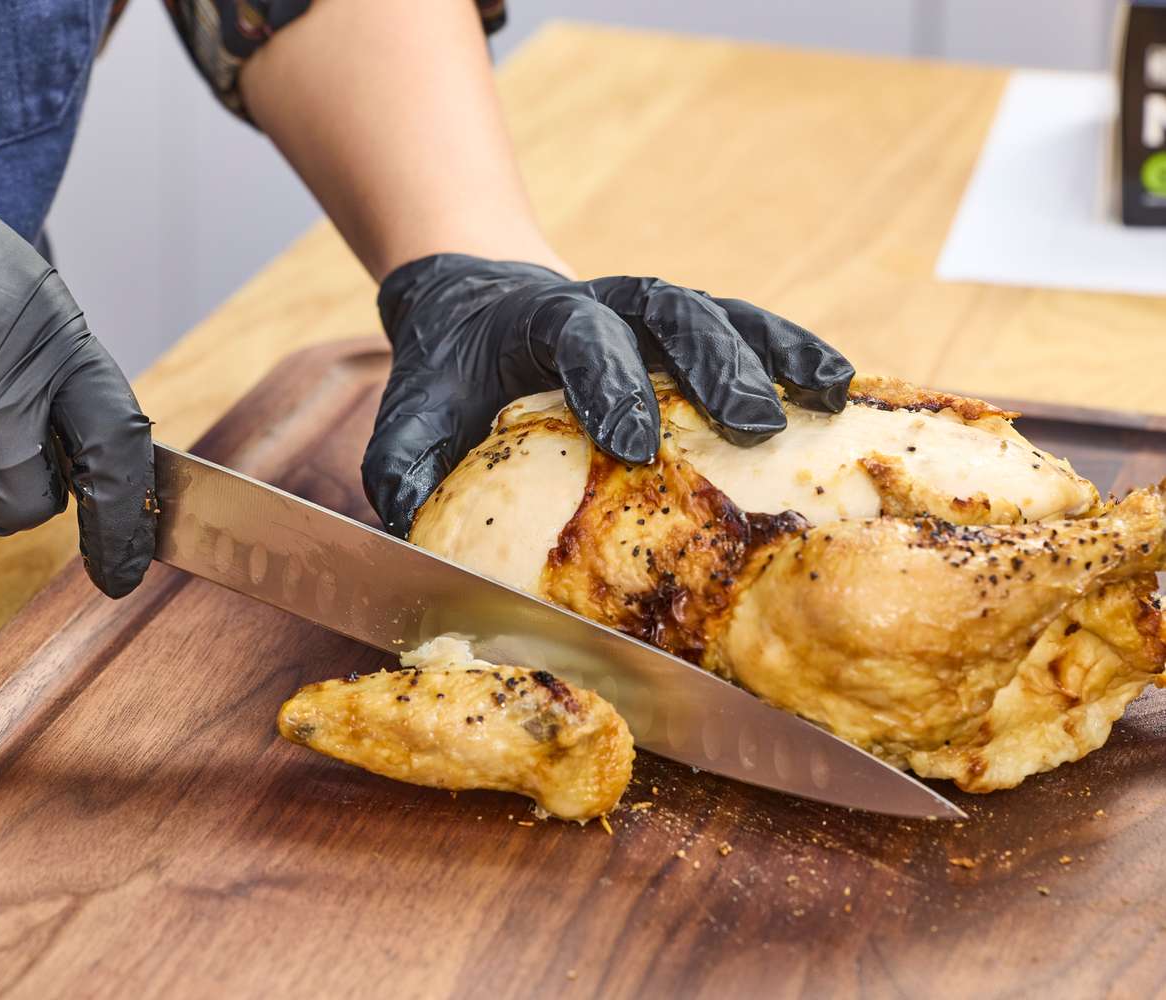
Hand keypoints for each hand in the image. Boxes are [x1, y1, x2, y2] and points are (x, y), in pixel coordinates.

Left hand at [362, 254, 854, 535]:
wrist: (475, 306)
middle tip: (753, 424)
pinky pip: (749, 332)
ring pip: (723, 313)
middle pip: (671, 312)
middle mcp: (608, 303)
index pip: (579, 334)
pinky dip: (794, 352)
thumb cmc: (449, 376)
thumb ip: (404, 460)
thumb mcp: (412, 411)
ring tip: (827, 395)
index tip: (631, 441)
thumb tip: (409, 519)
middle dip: (714, 364)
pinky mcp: (687, 334)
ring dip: (775, 351)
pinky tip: (840, 387)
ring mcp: (654, 314)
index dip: (608, 380)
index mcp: (538, 320)